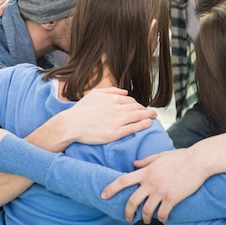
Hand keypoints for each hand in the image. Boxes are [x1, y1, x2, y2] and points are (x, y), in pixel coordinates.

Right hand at [26, 87, 157, 151]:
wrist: (71, 124)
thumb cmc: (81, 110)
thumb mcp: (94, 94)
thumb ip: (111, 91)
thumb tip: (125, 92)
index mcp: (112, 99)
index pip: (130, 101)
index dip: (137, 104)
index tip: (140, 108)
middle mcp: (116, 108)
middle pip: (136, 107)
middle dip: (145, 109)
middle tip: (151, 112)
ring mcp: (116, 121)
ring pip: (137, 116)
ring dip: (148, 115)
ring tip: (154, 116)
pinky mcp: (114, 133)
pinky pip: (133, 128)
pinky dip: (143, 124)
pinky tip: (149, 123)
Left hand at [102, 148, 206, 222]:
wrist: (199, 161)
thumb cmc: (181, 157)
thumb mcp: (161, 156)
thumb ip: (146, 161)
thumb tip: (134, 164)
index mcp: (146, 171)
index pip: (123, 181)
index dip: (111, 189)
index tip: (103, 196)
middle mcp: (151, 183)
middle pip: (132, 201)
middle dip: (127, 212)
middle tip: (127, 217)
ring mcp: (162, 191)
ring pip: (147, 211)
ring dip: (145, 218)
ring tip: (146, 220)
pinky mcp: (173, 199)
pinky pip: (163, 214)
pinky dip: (162, 218)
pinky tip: (163, 218)